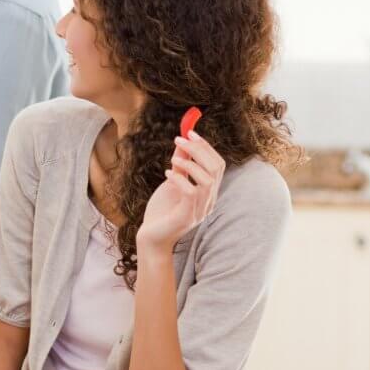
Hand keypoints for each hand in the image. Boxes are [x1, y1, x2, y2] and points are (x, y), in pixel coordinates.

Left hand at [139, 130, 225, 254]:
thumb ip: (181, 164)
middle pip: (215, 168)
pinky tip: (167, 174)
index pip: (218, 165)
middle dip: (198, 150)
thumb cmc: (161, 210)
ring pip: (207, 180)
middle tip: (180, 139)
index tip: (190, 132)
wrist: (151, 237)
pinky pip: (191, 192)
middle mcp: (209, 201)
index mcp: (208, 192)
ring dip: (189, 164)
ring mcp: (200, 210)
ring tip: (172, 160)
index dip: (206, 147)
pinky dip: (180, 179)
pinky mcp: (187, 217)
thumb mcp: (172, 182)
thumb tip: (183, 141)